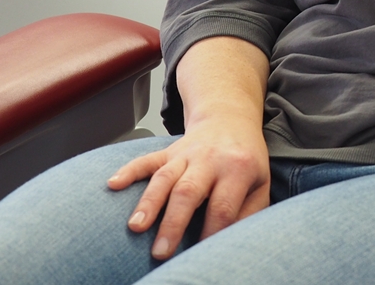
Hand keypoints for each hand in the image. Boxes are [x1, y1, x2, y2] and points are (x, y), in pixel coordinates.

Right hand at [107, 114, 270, 258]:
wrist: (230, 119)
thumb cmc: (245, 158)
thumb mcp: (261, 183)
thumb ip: (250, 212)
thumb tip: (231, 242)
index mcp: (238, 168)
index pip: (223, 206)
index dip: (211, 232)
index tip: (200, 254)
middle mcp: (210, 159)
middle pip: (189, 192)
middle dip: (173, 223)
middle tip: (160, 252)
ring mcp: (186, 154)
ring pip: (164, 177)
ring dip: (148, 202)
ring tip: (135, 227)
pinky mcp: (168, 151)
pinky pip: (146, 160)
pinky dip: (129, 171)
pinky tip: (113, 184)